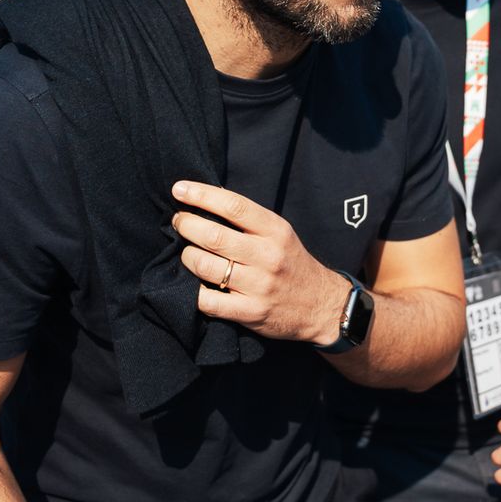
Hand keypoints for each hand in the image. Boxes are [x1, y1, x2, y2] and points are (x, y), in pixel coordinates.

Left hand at [171, 181, 346, 345]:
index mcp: (275, 230)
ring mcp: (259, 286)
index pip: (234, 205)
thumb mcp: (280, 233)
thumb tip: (205, 199)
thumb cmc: (291, 263)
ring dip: (187, 257)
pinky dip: (192, 291)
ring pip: (205, 266)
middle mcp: (268, 256)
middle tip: (179, 223)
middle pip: (214, 235)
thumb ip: (248, 219)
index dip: (201, 195)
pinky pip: (208, 301)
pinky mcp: (250, 312)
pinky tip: (192, 284)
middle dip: (186, 225)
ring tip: (187, 253)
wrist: (321, 305)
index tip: (179, 189)